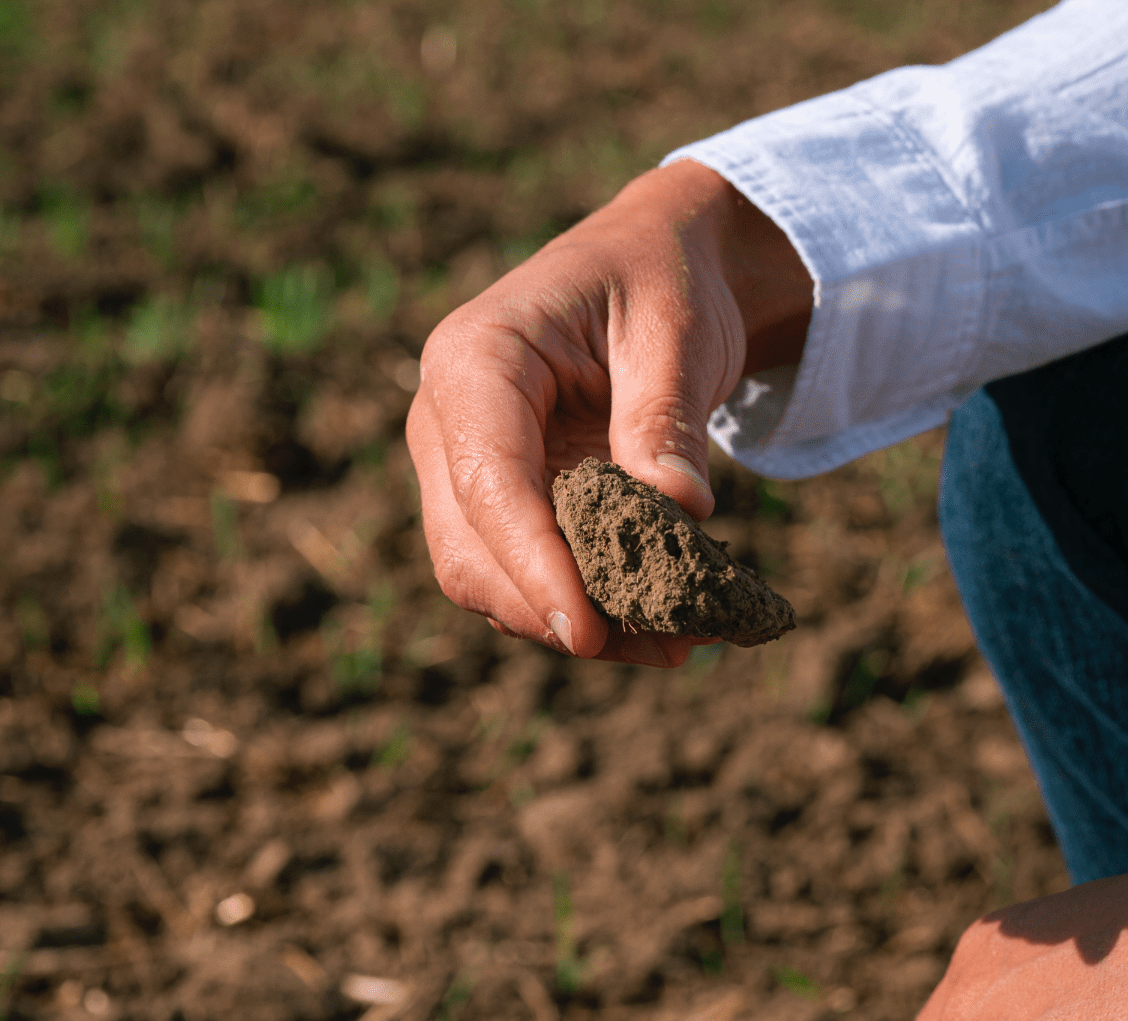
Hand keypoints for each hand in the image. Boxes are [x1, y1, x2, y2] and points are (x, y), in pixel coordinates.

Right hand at [406, 159, 811, 665]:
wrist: (654, 267)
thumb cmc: (661, 283)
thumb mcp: (676, 335)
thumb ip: (665, 421)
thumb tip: (681, 514)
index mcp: (474, 360)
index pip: (488, 486)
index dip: (534, 568)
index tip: (587, 632)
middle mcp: (445, 420)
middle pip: (468, 551)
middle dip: (551, 612)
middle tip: (661, 647)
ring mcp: (461, 467)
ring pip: (484, 579)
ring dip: (567, 624)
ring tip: (674, 643)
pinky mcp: (495, 503)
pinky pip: (518, 576)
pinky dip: (577, 609)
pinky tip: (653, 627)